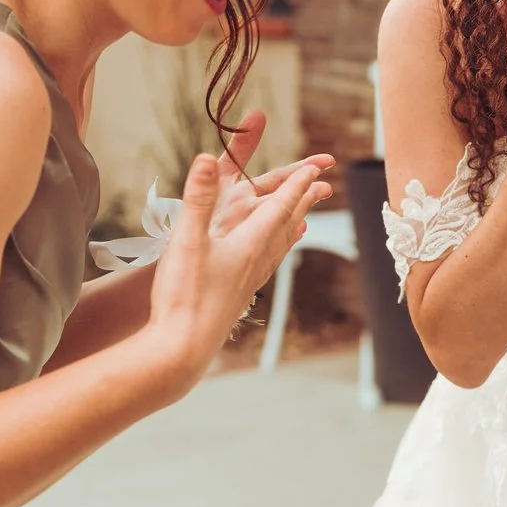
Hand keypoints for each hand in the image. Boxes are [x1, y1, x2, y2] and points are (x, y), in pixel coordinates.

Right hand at [143, 149, 334, 384]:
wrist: (183, 348)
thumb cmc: (184, 296)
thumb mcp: (187, 240)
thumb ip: (198, 198)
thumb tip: (206, 158)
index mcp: (249, 244)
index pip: (280, 207)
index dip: (297, 185)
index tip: (315, 169)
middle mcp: (257, 261)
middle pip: (287, 225)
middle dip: (303, 202)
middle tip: (322, 186)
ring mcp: (249, 281)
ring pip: (279, 248)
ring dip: (292, 228)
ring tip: (303, 221)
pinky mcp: (238, 297)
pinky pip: (266, 267)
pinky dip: (274, 253)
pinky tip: (266, 259)